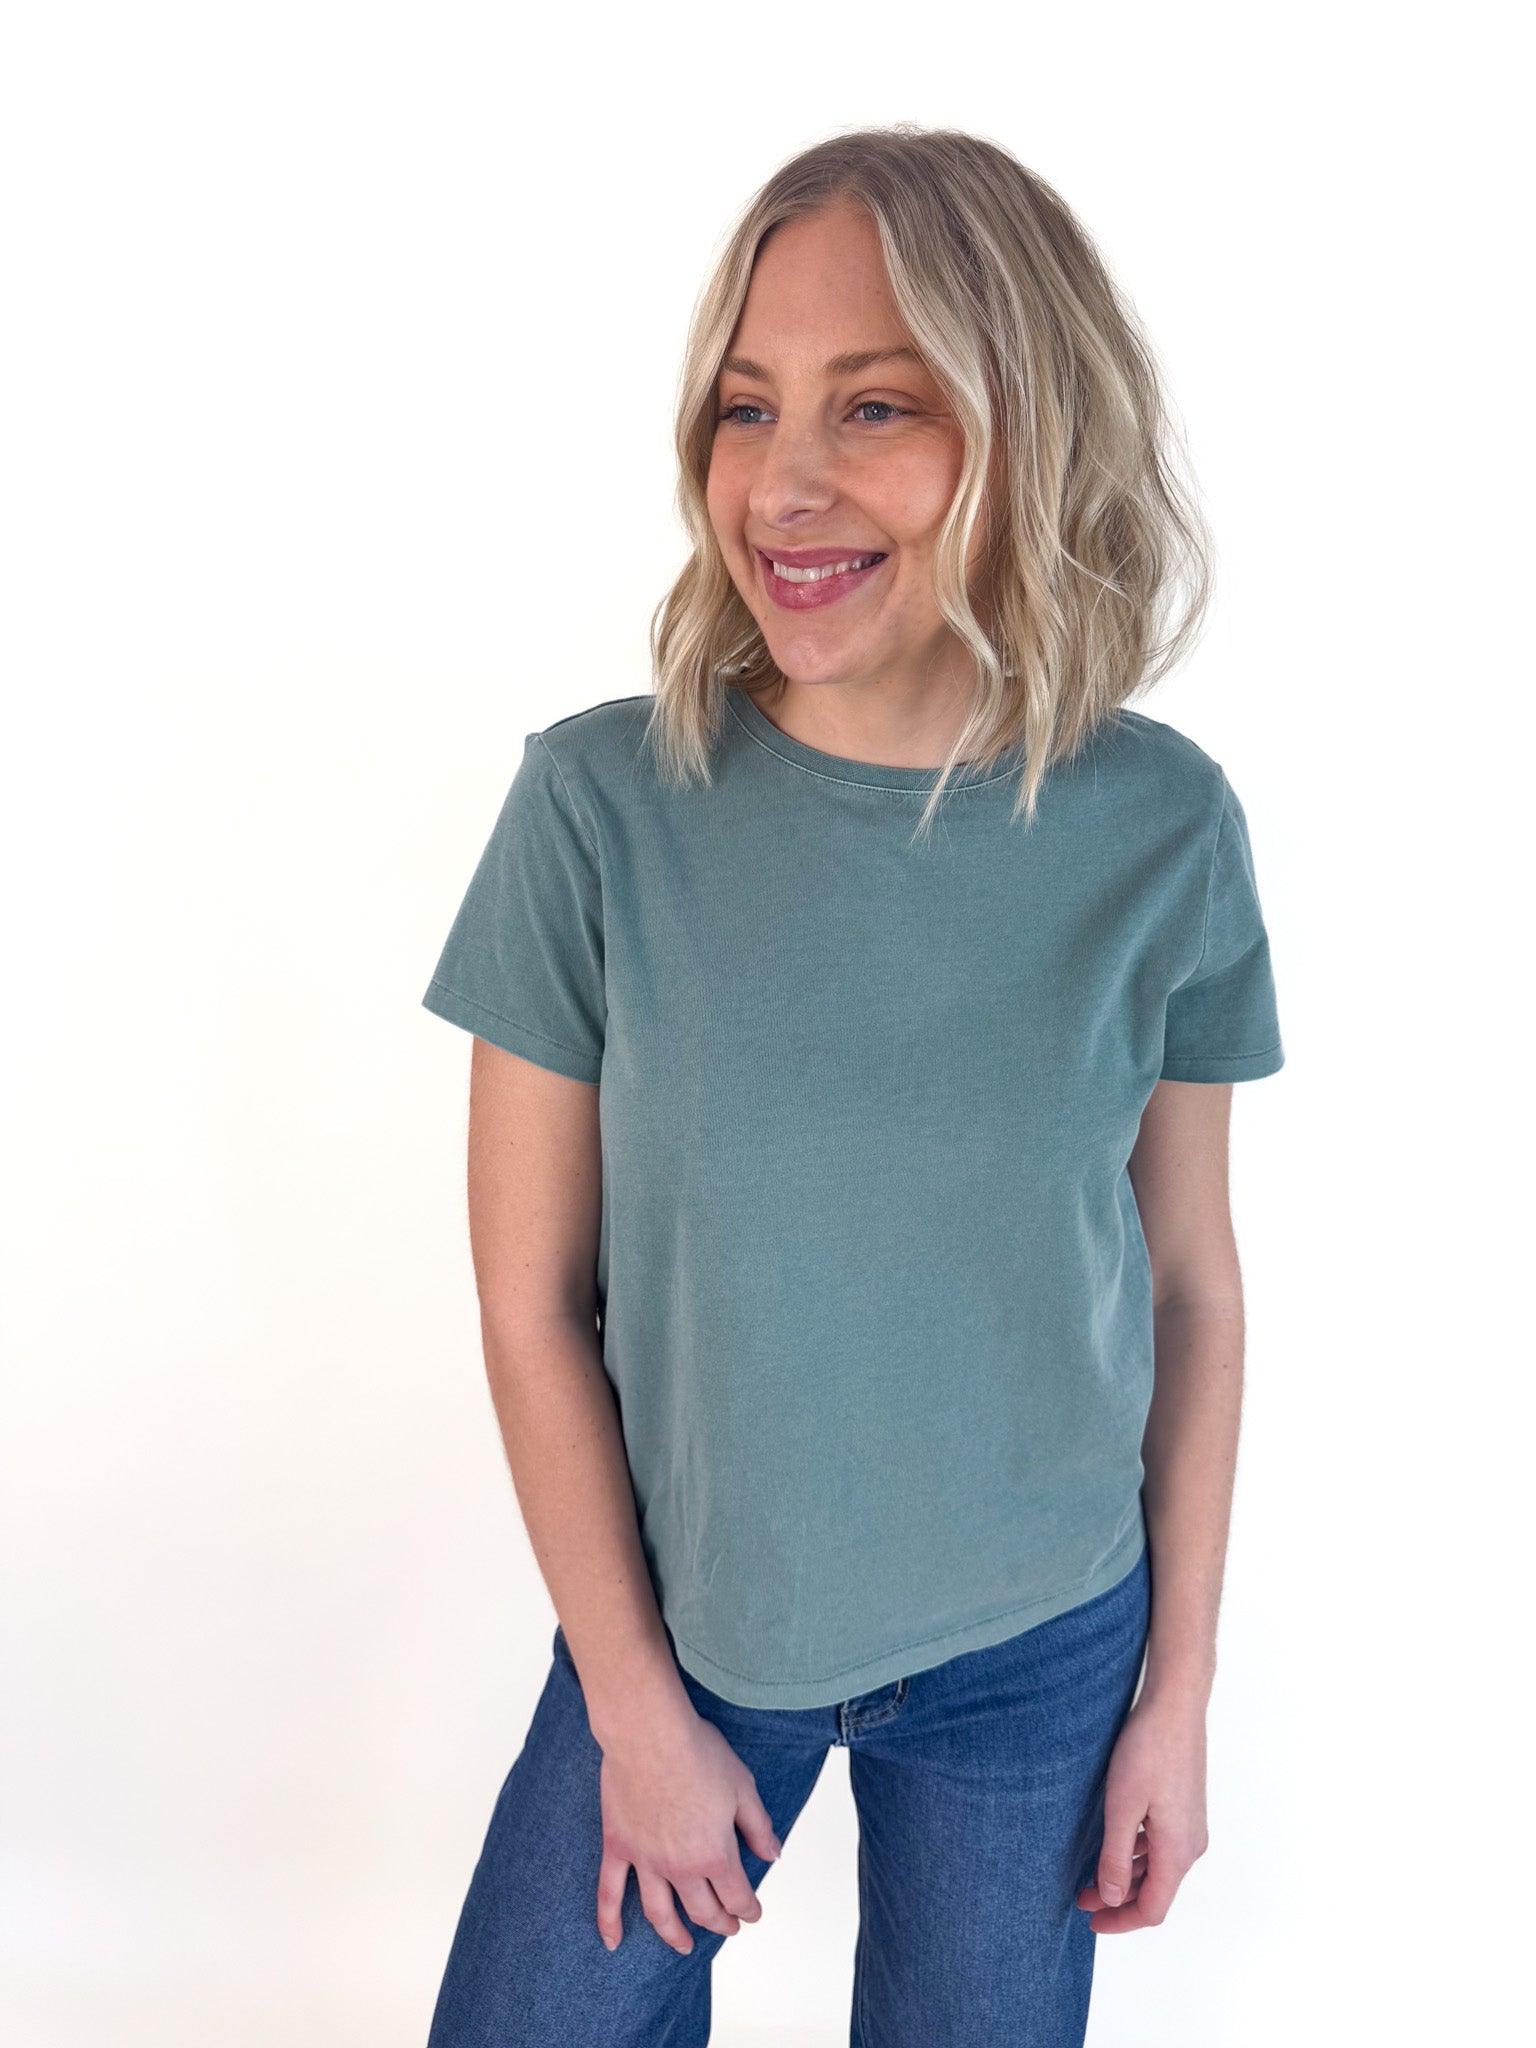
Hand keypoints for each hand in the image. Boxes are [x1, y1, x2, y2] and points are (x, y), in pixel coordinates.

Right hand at [596, 1701, 782, 1955]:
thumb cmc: (697, 1753)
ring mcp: (645, 1861)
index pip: (737, 1897)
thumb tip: (773, 1854)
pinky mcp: (618, 1847)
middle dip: (720, 1923)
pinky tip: (613, 1942)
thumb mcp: (743, 1788)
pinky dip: (609, 1921)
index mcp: (715, 1855)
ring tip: (684, 1945)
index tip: (753, 1913)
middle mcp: (680, 1867)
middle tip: (728, 1927)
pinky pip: (610, 1892)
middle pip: (702, 1910)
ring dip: (674, 1934)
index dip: (749, 1909)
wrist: (650, 1734)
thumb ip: (758, 1827)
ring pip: (660, 1912)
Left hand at [1076, 1689, 1209, 1932]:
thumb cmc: (1148, 1750)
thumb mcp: (1122, 1806)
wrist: (1175, 1706)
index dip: (1120, 1922)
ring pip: (1158, 1867)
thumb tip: (1112, 1897)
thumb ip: (1115, 1856)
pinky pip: (1162, 1845)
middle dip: (1118, 1899)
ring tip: (1090, 1873)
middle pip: (1156, 1891)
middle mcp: (1191, 1845)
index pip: (1152, 1909)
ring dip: (1126, 1876)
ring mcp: (1191, 1825)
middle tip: (1081, 1898)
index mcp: (1178, 1851)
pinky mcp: (1185, 1807)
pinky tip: (1114, 1843)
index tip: (1091, 1921)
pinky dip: (1137, 1855)